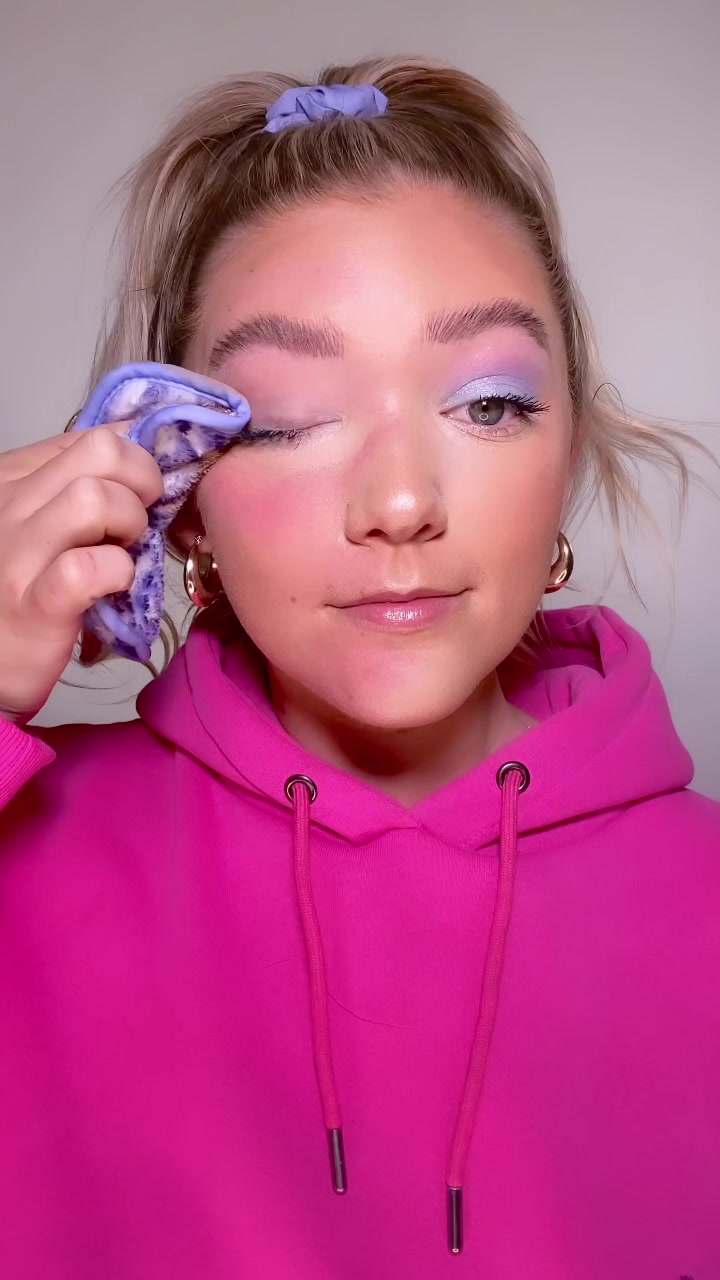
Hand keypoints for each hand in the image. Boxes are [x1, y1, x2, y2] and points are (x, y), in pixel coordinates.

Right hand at [0, 423, 162, 722]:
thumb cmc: (19, 591)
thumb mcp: (41, 521)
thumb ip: (76, 483)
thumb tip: (136, 438)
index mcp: (15, 477)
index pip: (94, 436)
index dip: (135, 463)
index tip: (142, 497)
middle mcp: (9, 504)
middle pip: (102, 451)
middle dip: (142, 482)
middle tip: (139, 523)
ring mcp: (16, 553)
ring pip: (94, 499)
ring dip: (130, 525)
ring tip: (124, 553)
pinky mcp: (32, 604)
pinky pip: (87, 568)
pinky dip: (116, 573)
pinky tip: (113, 587)